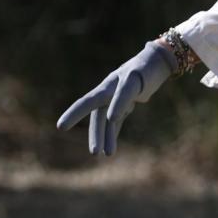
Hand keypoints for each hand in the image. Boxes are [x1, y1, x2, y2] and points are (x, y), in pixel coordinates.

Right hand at [56, 42, 176, 155]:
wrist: (157, 61)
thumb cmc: (145, 69)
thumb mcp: (134, 82)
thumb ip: (121, 99)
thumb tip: (110, 119)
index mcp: (106, 87)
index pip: (87, 102)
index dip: (73, 114)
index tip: (61, 127)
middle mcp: (108, 94)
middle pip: (98, 117)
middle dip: (96, 135)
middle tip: (94, 153)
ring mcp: (116, 99)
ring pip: (108, 121)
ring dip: (108, 137)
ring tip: (108, 155)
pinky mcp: (127, 103)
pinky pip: (117, 120)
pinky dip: (114, 132)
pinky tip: (110, 146)